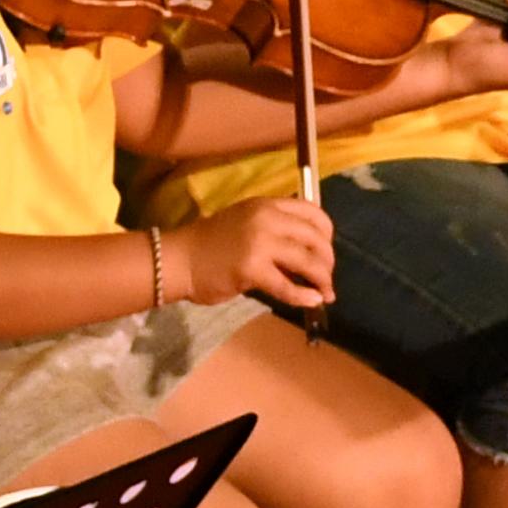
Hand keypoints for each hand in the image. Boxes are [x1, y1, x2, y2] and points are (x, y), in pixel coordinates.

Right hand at [167, 198, 337, 311]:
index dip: (327, 234)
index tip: (325, 251)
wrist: (180, 260)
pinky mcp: (252, 268)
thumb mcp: (246, 223)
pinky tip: (311, 302)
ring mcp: (259, 242)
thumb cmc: (211, 245)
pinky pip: (287, 286)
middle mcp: (267, 218)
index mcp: (267, 205)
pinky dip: (303, 297)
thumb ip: (274, 230)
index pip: (313, 212)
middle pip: (315, 238)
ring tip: (325, 293)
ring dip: (322, 279)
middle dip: (327, 261)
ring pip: (307, 261)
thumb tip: (307, 252)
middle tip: (326, 277)